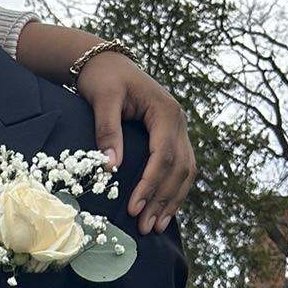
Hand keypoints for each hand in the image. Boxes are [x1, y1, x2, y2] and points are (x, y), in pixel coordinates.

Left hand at [75, 52, 195, 233]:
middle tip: (145, 227)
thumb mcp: (102, 99)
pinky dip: (173, 190)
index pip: (164, 156)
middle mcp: (179, 121)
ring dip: (172, 200)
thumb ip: (107, 131)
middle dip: (163, 200)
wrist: (105, 61)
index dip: (150, 185)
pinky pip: (179, 167)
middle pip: (179, 168)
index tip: (134, 208)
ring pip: (185, 171)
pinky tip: (163, 209)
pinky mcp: (170, 136)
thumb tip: (111, 167)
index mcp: (166, 111)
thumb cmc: (102, 78)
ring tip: (156, 226)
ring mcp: (178, 129)